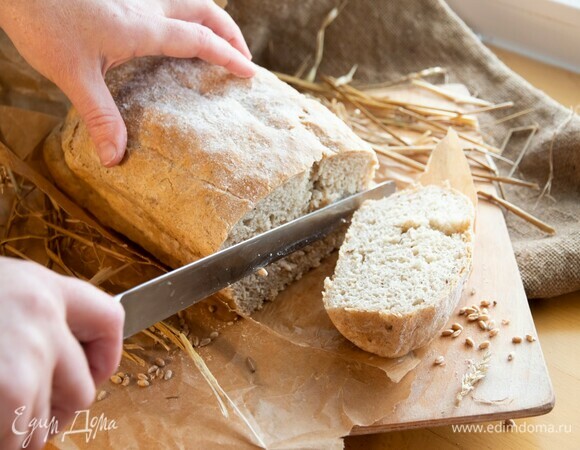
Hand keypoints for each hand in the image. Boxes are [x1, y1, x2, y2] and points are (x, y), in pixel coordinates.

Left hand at [0, 0, 254, 166]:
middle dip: (230, 33)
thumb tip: (114, 158)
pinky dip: (185, 11)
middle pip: (205, 10)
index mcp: (144, 28)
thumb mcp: (73, 74)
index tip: (250, 73)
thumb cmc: (42, 19)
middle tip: (242, 56)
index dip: (229, 56)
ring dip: (210, 17)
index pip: (200, 40)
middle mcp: (147, 5)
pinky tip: (175, 25)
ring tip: (218, 39)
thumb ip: (100, 116)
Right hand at [0, 257, 123, 449]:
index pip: (110, 320)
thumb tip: (59, 367)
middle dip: (57, 412)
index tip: (92, 372)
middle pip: (84, 388)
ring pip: (49, 423)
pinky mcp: (11, 391)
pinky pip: (18, 438)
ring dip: (22, 433)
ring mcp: (27, 356)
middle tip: (26, 415)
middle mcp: (43, 316)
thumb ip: (30, 321)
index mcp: (42, 288)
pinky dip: (4, 441)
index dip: (105, 354)